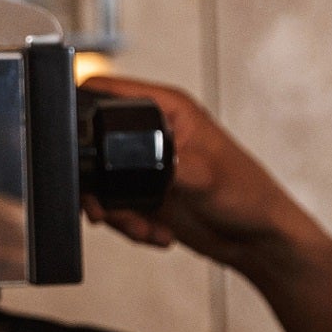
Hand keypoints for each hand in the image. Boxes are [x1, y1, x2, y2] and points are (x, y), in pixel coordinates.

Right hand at [79, 76, 312, 276]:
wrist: (257, 241)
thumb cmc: (249, 196)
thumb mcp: (203, 175)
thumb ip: (161, 163)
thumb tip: (125, 160)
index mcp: (169, 109)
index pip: (109, 91)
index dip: (83, 107)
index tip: (74, 140)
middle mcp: (155, 132)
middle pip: (94, 144)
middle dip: (96, 184)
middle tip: (104, 210)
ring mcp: (148, 165)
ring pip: (101, 183)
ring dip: (116, 213)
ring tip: (144, 227)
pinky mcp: (147, 194)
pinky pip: (116, 208)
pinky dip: (129, 225)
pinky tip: (157, 233)